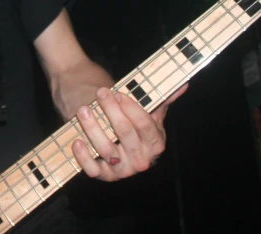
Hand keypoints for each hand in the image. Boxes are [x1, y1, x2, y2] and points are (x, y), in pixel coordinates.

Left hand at [71, 84, 187, 181]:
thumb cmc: (129, 118)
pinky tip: (77, 141)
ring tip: (83, 109)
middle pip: (124, 132)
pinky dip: (84, 156)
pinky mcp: (104, 175)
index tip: (117, 93)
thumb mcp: (147, 109)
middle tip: (100, 92)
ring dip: (92, 127)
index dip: (130, 107)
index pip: (144, 124)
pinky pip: (93, 170)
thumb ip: (162, 98)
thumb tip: (182, 84)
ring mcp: (123, 169)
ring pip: (106, 148)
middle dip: (111, 110)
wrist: (110, 134)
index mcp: (156, 143)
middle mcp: (142, 160)